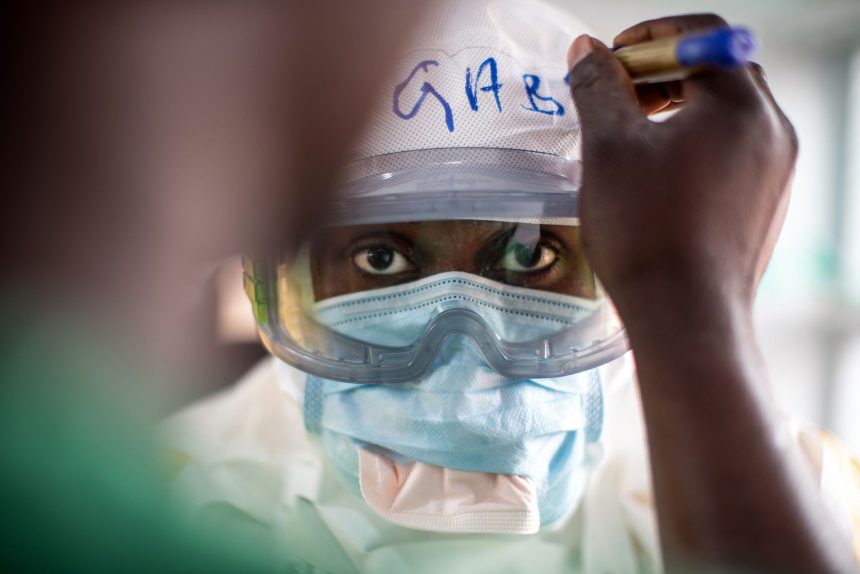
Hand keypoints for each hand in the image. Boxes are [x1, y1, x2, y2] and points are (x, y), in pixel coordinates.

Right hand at [567, 14, 796, 314]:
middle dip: (663, 73)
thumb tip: (588, 51)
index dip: (649, 37)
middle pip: (719, 71)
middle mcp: (771, 129)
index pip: (702, 36)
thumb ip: (598, 87)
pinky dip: (696, 144)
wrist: (685, 316)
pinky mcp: (766, 202)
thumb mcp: (608, 148)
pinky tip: (656, 175)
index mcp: (740, 104)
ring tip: (631, 135)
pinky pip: (733, 151)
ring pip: (726, 114)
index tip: (611, 57)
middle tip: (617, 94)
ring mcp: (775, 169)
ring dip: (679, 109)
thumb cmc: (647, 231)